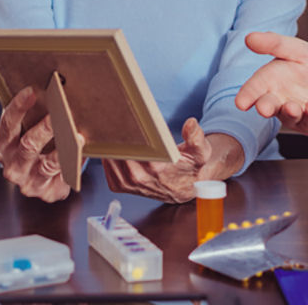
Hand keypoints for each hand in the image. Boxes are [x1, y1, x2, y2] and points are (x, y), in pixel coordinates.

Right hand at [0, 87, 84, 202]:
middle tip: (60, 113)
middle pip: (28, 145)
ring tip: (76, 135)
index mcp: (3, 149)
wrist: (45, 182)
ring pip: (47, 164)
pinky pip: (62, 177)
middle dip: (45, 128)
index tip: (30, 91)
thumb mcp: (28, 135)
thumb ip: (32, 119)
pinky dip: (73, 165)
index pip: (7, 125)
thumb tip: (53, 95)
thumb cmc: (37, 151)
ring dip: (63, 149)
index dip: (18, 107)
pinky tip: (81, 154)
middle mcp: (12, 167)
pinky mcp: (47, 193)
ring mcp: (29, 183)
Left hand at [103, 118, 232, 203]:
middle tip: (113, 119)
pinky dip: (106, 157)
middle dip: (116, 138)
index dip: (130, 136)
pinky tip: (107, 144)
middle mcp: (141, 179)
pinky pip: (107, 170)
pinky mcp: (121, 186)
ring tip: (107, 129)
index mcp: (158, 169)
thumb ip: (197, 138)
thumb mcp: (201, 153)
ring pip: (111, 161)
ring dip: (108, 146)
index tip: (127, 121)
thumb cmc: (190, 167)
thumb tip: (191, 123)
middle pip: (120, 154)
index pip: (138, 150)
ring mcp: (129, 184)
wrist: (184, 188)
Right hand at [235, 32, 307, 137]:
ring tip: (292, 107)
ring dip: (290, 112)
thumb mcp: (299, 51)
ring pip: (289, 116)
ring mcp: (296, 116)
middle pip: (268, 105)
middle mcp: (279, 101)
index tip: (240, 103)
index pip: (255, 88)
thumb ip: (275, 44)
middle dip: (265, 107)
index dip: (247, 94)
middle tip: (263, 108)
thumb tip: (249, 37)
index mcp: (271, 81)